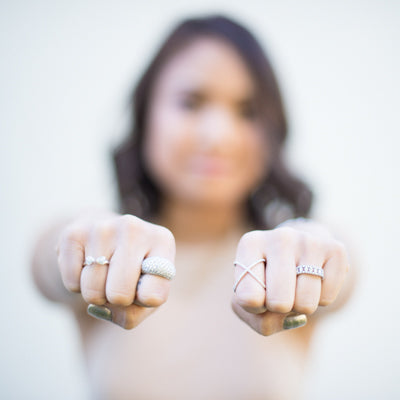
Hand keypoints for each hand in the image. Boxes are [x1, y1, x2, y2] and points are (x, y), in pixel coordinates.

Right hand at [56, 213, 175, 328]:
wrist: (104, 235)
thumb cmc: (133, 271)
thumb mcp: (147, 291)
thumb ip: (134, 312)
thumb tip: (104, 308)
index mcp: (162, 241)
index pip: (154, 293)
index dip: (145, 302)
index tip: (144, 291)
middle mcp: (134, 229)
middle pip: (120, 295)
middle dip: (117, 301)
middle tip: (120, 284)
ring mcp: (102, 228)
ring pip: (92, 291)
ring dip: (96, 294)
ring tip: (105, 274)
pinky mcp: (73, 233)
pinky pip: (71, 283)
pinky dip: (76, 285)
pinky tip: (87, 266)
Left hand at [231, 221, 348, 334]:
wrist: (298, 249)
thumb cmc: (266, 279)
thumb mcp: (248, 298)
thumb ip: (259, 320)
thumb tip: (297, 318)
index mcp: (251, 243)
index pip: (249, 297)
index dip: (255, 307)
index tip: (257, 293)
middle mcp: (280, 237)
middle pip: (279, 302)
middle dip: (279, 308)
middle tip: (279, 291)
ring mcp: (309, 241)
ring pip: (305, 304)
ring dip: (300, 306)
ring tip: (296, 285)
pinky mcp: (336, 249)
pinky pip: (327, 299)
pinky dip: (321, 299)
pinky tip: (314, 280)